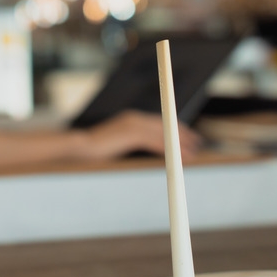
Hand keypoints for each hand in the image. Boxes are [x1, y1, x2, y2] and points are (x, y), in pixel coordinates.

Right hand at [82, 110, 200, 160]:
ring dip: (179, 144)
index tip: (185, 137)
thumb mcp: (115, 142)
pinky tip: (178, 158)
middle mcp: (134, 118)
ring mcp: (133, 125)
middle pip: (165, 125)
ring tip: (192, 153)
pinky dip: (170, 150)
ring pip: (163, 134)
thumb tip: (136, 147)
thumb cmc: (93, 148)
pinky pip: (156, 143)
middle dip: (182, 135)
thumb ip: (127, 141)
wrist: (79, 146)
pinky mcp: (132, 135)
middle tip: (196, 143)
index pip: (158, 121)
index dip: (174, 128)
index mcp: (131, 118)